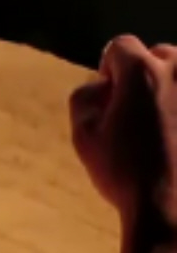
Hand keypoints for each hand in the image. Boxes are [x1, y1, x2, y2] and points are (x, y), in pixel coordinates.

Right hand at [70, 37, 176, 228]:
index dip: (108, 70)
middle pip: (158, 56)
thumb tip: (98, 85)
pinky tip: (173, 140)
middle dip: (144, 78)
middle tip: (134, 116)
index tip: (108, 97)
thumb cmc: (124, 171)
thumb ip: (84, 98)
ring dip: (169, 92)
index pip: (120, 47)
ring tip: (160, 129)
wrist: (170, 206)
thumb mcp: (83, 136)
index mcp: (142, 72)